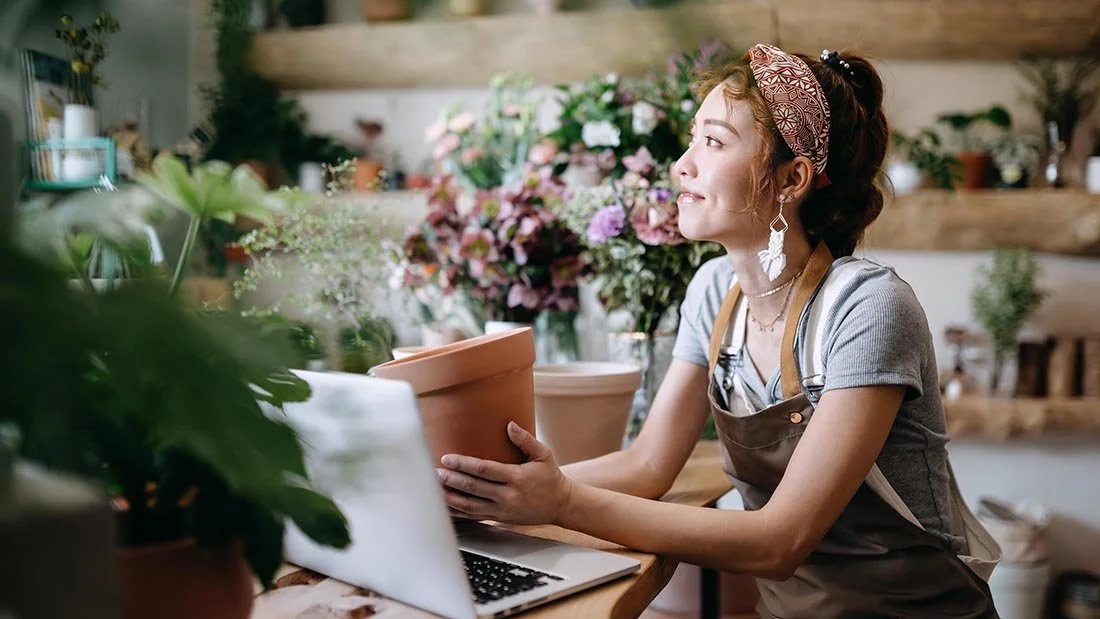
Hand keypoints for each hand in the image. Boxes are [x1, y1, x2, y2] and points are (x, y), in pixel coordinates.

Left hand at [437, 421, 572, 525]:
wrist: (560, 505)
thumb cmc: (550, 477)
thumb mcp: (544, 455)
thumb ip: (526, 440)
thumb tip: (509, 425)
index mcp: (517, 478)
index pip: (484, 470)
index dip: (464, 464)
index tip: (447, 458)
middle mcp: (508, 496)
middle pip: (473, 488)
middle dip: (451, 480)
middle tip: (434, 473)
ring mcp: (502, 510)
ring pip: (470, 506)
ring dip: (450, 498)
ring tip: (433, 490)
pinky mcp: (499, 518)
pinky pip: (474, 517)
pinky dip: (458, 513)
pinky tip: (445, 508)